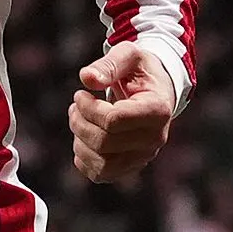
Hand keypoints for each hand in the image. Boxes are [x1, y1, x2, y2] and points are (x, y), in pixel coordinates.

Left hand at [71, 42, 178, 184]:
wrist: (154, 90)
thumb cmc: (140, 71)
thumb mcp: (128, 55)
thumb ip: (108, 64)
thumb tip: (86, 78)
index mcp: (157, 110)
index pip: (114, 120)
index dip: (88, 108)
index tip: (80, 94)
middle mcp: (155, 138)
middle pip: (104, 142)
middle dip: (79, 122)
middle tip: (75, 106)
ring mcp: (144, 156)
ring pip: (102, 164)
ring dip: (80, 142)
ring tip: (78, 120)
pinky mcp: (131, 166)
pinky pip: (101, 175)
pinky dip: (84, 160)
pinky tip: (83, 138)